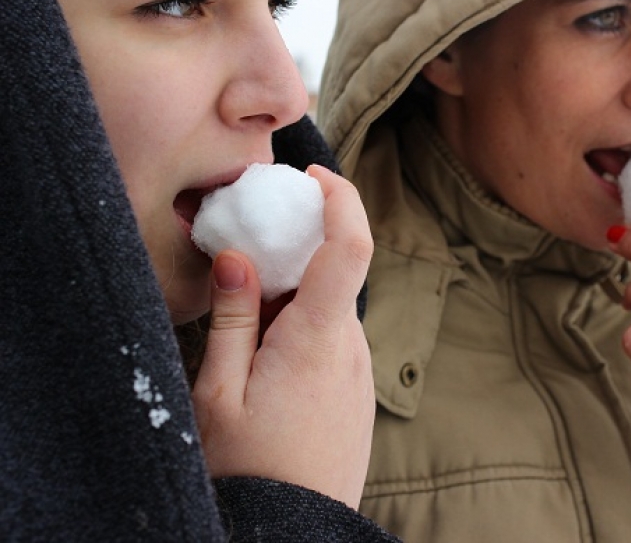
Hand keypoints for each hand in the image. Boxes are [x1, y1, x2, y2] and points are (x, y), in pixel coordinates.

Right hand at [192, 165, 374, 509]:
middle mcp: (352, 349)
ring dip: (295, 299)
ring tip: (245, 328)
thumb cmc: (250, 469)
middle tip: (245, 258)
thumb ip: (231, 317)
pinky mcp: (357, 392)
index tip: (313, 175)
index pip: (351, 246)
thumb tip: (238, 255)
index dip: (340, 198)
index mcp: (318, 338)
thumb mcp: (217, 393)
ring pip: (332, 310)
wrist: (297, 532)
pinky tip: (268, 360)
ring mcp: (360, 373)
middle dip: (295, 255)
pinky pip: (336, 341)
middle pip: (335, 275)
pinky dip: (306, 328)